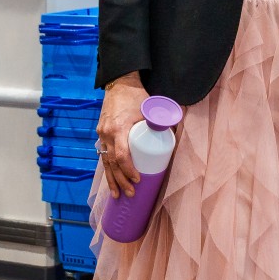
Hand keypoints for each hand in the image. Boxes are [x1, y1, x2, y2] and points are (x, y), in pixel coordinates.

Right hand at [97, 73, 148, 198]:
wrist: (119, 83)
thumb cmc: (135, 96)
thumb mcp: (148, 107)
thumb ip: (160, 120)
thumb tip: (177, 132)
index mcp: (118, 128)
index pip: (121, 155)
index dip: (128, 170)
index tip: (138, 179)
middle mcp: (107, 133)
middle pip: (112, 163)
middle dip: (121, 181)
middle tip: (131, 193)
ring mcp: (102, 134)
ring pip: (105, 162)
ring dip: (112, 180)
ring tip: (117, 195)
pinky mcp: (101, 133)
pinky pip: (103, 155)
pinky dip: (107, 169)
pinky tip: (111, 180)